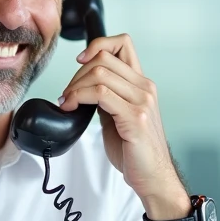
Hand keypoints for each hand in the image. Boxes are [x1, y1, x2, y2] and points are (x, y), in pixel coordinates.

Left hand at [58, 34, 186, 217]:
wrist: (152, 176)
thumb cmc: (134, 150)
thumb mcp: (118, 115)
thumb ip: (107, 97)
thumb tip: (83, 86)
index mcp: (141, 84)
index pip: (123, 43)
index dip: (98, 44)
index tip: (80, 60)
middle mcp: (145, 88)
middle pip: (103, 58)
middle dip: (77, 74)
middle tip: (67, 94)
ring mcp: (142, 101)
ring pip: (99, 73)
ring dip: (74, 86)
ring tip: (67, 102)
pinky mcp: (135, 117)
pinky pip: (100, 94)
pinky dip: (79, 97)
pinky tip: (71, 108)